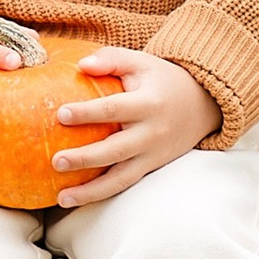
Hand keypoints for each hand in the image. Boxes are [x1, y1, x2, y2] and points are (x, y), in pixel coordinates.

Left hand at [46, 46, 221, 207]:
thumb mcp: (140, 62)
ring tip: (61, 198)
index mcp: (148, 104)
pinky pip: (124, 184)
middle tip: (56, 161)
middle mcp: (151, 133)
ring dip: (90, 191)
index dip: (88, 112)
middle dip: (85, 158)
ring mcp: (152, 155)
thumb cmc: (161, 79)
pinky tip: (75, 199)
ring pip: (120, 178)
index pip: (114, 109)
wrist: (202, 105)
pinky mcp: (150, 168)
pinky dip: (100, 194)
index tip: (61, 114)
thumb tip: (81, 65)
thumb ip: (111, 59)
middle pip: (116, 150)